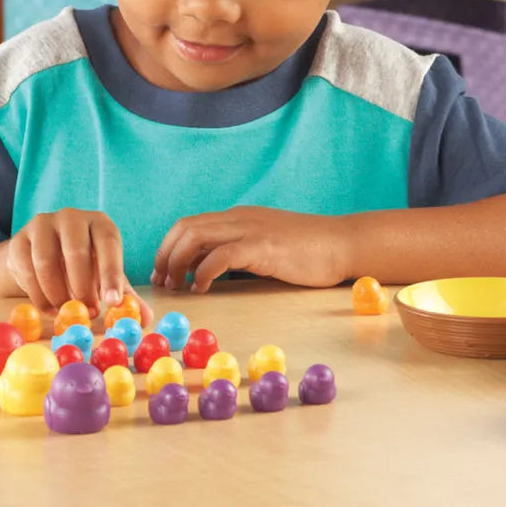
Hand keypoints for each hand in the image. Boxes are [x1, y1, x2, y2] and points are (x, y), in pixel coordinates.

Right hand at [6, 208, 152, 325]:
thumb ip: (124, 294)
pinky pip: (26, 269)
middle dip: (83, 287)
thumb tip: (146, 319)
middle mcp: (72, 217)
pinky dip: (38, 295)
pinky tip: (49, 308)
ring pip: (46, 262)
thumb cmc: (83, 265)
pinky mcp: (19, 240)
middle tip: (88, 313)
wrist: (41, 254)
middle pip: (76, 251)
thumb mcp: (105, 275)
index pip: (108, 243)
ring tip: (66, 313)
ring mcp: (43, 225)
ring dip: (57, 293)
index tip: (112, 302)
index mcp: (100, 223)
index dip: (111, 273)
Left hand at [152, 206, 351, 293]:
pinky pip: (221, 255)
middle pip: (185, 228)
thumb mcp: (264, 247)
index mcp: (238, 218)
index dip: (168, 248)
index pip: (188, 224)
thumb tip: (203, 271)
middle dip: (166, 256)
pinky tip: (203, 288)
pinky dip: (204, 271)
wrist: (342, 243)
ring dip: (178, 263)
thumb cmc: (307, 252)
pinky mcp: (263, 246)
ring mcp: (251, 229)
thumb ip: (236, 253)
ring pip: (196, 237)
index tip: (163, 274)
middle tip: (165, 284)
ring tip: (180, 287)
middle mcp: (239, 218)